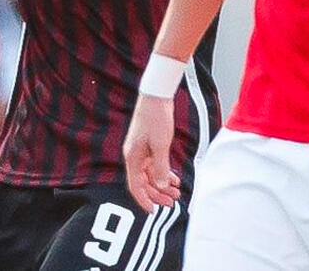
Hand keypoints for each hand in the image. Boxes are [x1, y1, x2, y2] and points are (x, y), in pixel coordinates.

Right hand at [123, 94, 181, 210]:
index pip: (134, 185)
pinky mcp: (148, 145)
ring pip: (150, 174)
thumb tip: (161, 186)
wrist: (156, 96)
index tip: (153, 211)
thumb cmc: (156, 118)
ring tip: (176, 192)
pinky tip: (174, 178)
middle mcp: (134, 156)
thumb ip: (160, 167)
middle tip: (172, 203)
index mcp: (132, 156)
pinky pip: (154, 165)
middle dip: (157, 194)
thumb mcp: (160, 145)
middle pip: (143, 182)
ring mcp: (141, 151)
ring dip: (162, 185)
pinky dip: (163, 173)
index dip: (143, 200)